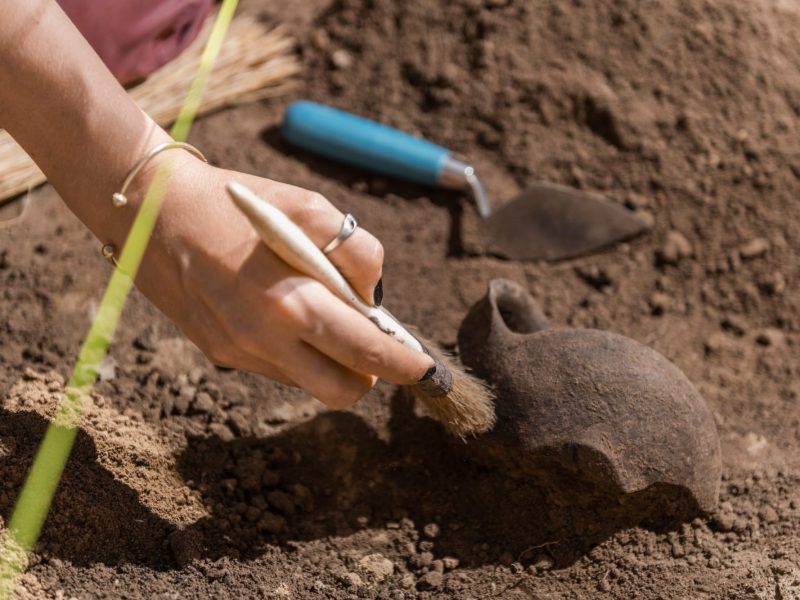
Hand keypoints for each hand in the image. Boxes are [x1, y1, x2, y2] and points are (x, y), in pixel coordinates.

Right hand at [133, 155, 433, 407]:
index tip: (429, 372)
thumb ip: (356, 254)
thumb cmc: (238, 203)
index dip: (406, 366)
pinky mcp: (220, 353)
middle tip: (373, 341)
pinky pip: (278, 368)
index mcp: (291, 301)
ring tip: (320, 311)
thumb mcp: (308, 207)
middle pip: (342, 390)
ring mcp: (238, 353)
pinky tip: (283, 311)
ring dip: (331, 360)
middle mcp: (263, 340)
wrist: (150, 211)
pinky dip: (297, 350)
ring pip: (309, 382)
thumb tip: (373, 300)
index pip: (366, 353)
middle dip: (371, 375)